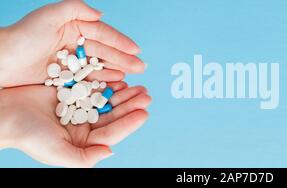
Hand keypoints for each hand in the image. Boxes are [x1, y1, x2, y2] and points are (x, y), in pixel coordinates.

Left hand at [0, 0, 144, 86]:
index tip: (137, 50)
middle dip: (124, 58)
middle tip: (141, 67)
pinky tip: (115, 84)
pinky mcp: (65, 78)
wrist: (0, 62)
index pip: (102, 33)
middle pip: (104, 51)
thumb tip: (101, 14)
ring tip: (132, 76)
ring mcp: (71, 62)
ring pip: (99, 66)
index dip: (120, 42)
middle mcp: (74, 43)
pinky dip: (102, 82)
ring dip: (117, 70)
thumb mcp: (48, 15)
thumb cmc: (22, 36)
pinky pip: (88, 80)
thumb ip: (75, 9)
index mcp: (72, 27)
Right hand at [0, 83, 150, 166]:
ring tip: (138, 87)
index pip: (112, 133)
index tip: (145, 113)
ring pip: (107, 100)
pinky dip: (107, 82)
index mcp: (83, 141)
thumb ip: (85, 157)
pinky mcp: (73, 92)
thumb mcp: (57, 152)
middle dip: (131, 105)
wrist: (3, 113)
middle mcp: (84, 125)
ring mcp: (79, 107)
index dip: (129, 123)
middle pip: (113, 115)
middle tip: (146, 95)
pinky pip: (95, 86)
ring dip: (123, 93)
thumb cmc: (28, 136)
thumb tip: (111, 151)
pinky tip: (120, 77)